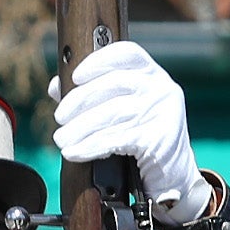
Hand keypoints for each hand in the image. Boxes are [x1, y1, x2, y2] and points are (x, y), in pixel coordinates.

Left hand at [51, 40, 212, 227]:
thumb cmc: (143, 139)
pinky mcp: (159, 138)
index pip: (128, 53)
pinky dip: (90, 146)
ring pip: (112, 113)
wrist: (173, 176)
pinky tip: (75, 152)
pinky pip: (117, 139)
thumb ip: (91, 95)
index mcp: (152, 74)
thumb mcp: (121, 110)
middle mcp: (162, 87)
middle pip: (114, 83)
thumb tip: (56, 87)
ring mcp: (164, 112)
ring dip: (80, 128)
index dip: (99, 61)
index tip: (76, 76)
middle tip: (60, 117)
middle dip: (80, 100)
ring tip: (62, 139)